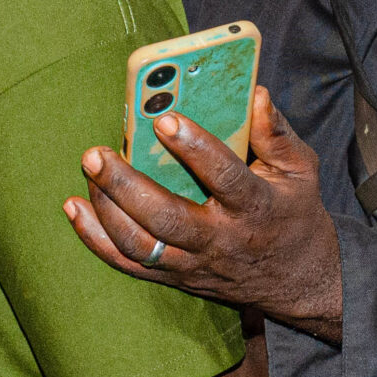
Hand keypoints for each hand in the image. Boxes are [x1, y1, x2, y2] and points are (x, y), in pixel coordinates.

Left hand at [66, 87, 344, 343]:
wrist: (298, 280)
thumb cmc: (294, 212)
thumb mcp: (302, 171)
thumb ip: (277, 134)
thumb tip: (254, 95)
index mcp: (255, 208)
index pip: (224, 178)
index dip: (196, 149)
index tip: (166, 119)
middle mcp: (220, 240)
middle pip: (167, 219)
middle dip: (126, 185)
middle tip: (95, 153)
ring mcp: (194, 263)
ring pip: (140, 245)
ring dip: (106, 210)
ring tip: (89, 171)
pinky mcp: (176, 276)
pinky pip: (128, 263)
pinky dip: (96, 238)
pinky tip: (74, 207)